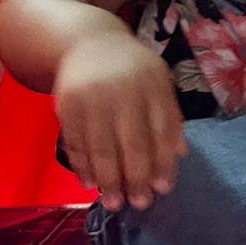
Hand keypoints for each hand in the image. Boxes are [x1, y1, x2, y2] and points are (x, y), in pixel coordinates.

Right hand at [54, 32, 185, 211]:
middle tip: (141, 203)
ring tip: (114, 203)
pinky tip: (89, 184)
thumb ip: (168, 115)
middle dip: (137, 178)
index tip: (164, 188)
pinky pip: (75, 143)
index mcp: (153, 84)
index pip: (162, 129)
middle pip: (133, 143)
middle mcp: (124, 90)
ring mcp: (93, 97)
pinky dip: (82, 166)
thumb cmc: (130, 69)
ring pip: (102, 148)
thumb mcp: (156, 81)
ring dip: (108, 180)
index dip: (163, 161)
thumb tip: (178, 155)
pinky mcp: (67, 105)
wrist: (87, 41)